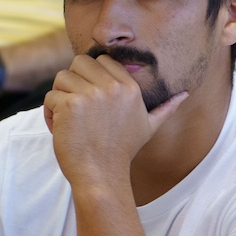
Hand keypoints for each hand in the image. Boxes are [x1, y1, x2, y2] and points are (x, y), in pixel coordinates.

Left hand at [42, 54, 187, 186]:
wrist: (102, 175)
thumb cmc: (122, 152)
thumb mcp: (149, 127)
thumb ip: (166, 108)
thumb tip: (185, 94)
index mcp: (129, 87)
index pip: (101, 60)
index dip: (90, 76)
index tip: (90, 99)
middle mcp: (111, 88)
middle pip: (79, 62)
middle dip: (72, 81)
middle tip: (74, 106)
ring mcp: (91, 95)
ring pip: (61, 78)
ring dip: (58, 97)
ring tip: (66, 119)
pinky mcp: (71, 105)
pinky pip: (50, 96)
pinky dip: (49, 112)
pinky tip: (59, 128)